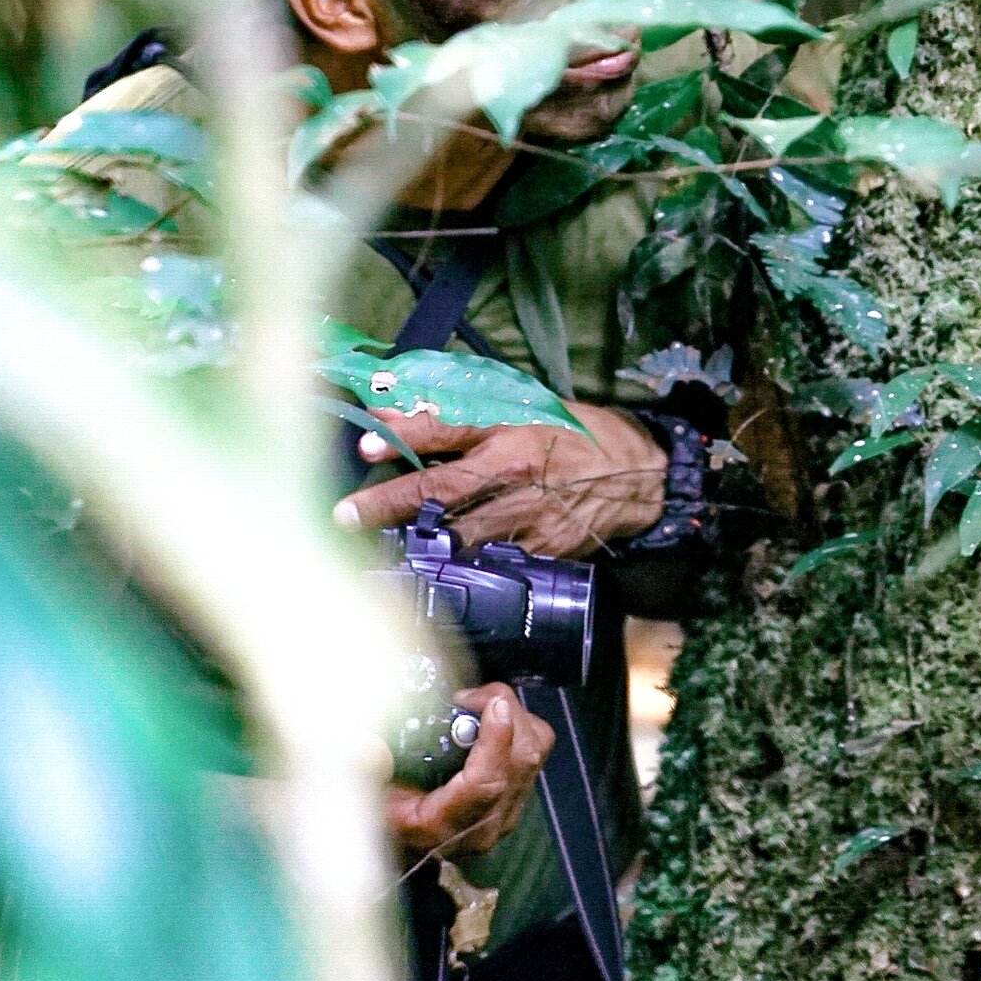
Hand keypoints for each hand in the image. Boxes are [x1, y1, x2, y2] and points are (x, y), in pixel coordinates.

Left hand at [335, 402, 666, 558]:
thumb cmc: (574, 434)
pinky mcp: (542, 550)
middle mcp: (515, 472)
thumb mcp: (525, 408)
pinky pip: (492, 561)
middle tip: (343, 516)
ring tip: (377, 546)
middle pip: (440, 490)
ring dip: (415, 540)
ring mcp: (528, 516)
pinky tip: (436, 571)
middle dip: (386, 503)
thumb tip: (400, 411)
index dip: (403, 435)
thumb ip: (465, 414)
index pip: (447, 429)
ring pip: (459, 534)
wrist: (637, 475)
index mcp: (510, 429)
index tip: (364, 442)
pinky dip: (462, 566)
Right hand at [384, 683, 553, 859]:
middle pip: (521, 762)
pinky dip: (519, 727)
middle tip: (468, 697)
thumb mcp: (365, 795)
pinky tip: (487, 722)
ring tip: (478, 706)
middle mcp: (484, 824)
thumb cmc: (383, 816)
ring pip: (535, 753)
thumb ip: (367, 770)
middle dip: (506, 713)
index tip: (492, 703)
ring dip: (514, 717)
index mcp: (444, 826)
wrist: (406, 846)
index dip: (494, 740)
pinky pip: (534, 754)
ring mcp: (506, 813)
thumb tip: (369, 746)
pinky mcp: (516, 799)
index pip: (485, 785)